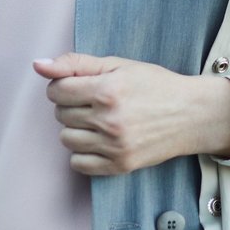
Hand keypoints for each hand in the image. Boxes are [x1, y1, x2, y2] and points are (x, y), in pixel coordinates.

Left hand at [32, 53, 229, 175]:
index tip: (79, 85)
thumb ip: (76, 63)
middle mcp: (108, 121)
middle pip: (60, 114)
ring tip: (98, 120)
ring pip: (66, 139)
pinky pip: (78, 164)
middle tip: (95, 101)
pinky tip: (100, 139)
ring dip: (76, 128)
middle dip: (72, 105)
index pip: (57, 91)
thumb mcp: (119, 65)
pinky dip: (84, 152)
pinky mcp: (119, 166)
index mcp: (107, 91)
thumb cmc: (155, 85)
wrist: (191, 114)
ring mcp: (113, 147)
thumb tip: (38, 64)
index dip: (64, 85)